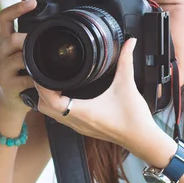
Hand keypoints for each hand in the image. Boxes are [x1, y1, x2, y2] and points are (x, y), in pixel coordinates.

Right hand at [0, 0, 37, 114]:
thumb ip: (30, 41)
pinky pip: (25, 78)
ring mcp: (1, 69)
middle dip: (27, 39)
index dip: (17, 8)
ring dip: (33, 59)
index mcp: (3, 41)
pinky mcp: (7, 85)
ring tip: (44, 62)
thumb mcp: (22, 54)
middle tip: (42, 42)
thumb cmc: (21, 74)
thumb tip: (51, 23)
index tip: (33, 2)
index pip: (3, 17)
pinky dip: (37, 78)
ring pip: (18, 58)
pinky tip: (44, 80)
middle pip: (11, 38)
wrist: (12, 102)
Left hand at [34, 38, 156, 148]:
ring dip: (48, 99)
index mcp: (82, 111)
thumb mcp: (127, 85)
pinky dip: (58, 106)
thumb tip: (129, 43)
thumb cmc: (133, 118)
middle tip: (45, 75)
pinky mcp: (84, 128)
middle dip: (41, 91)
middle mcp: (77, 121)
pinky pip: (62, 118)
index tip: (42, 73)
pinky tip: (66, 94)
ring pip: (51, 114)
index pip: (50, 102)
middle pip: (44, 108)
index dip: (42, 87)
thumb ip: (125, 61)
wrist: (142, 139)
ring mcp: (79, 127)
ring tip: (54, 82)